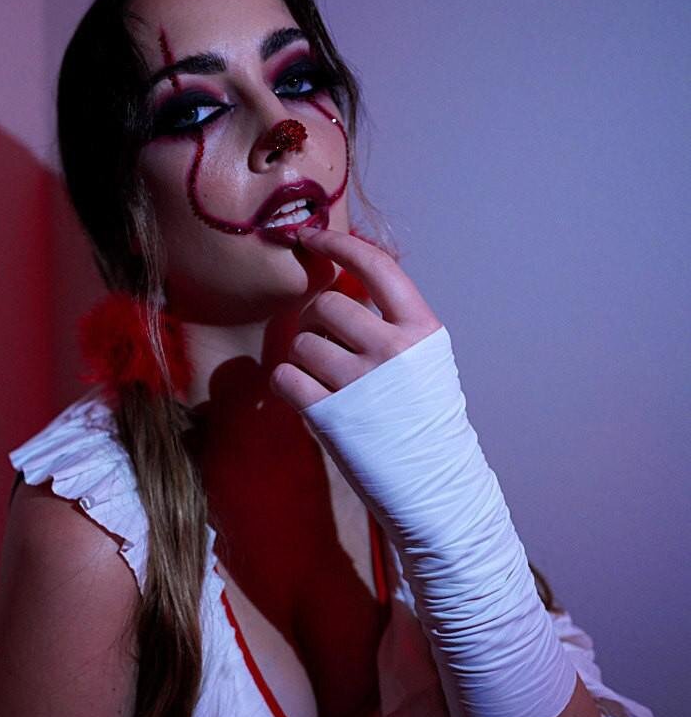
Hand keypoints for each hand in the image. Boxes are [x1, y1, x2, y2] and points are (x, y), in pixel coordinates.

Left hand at [269, 228, 442, 409]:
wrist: (432, 480)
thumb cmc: (423, 416)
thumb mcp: (425, 358)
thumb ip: (393, 320)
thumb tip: (343, 273)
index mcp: (421, 329)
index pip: (376, 266)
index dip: (337, 244)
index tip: (308, 236)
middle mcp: (393, 349)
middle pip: (326, 305)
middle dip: (317, 323)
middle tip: (329, 348)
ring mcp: (361, 382)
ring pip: (301, 341)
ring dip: (303, 358)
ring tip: (327, 382)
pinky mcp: (330, 413)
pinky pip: (284, 376)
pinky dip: (288, 384)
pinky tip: (308, 397)